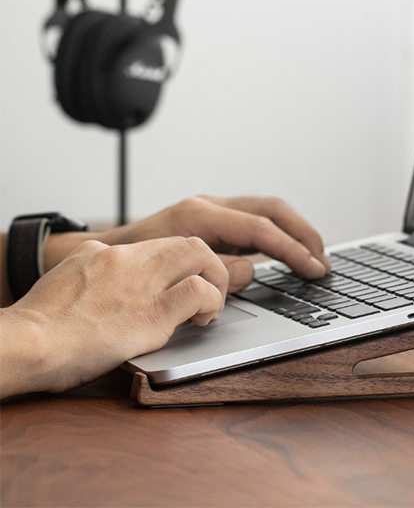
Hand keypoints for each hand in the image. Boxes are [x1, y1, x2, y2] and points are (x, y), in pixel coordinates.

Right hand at [0, 235, 226, 395]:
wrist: (24, 345)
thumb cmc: (38, 324)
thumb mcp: (65, 276)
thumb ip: (91, 268)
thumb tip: (104, 271)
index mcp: (107, 252)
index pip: (160, 243)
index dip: (181, 262)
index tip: (187, 277)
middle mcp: (128, 259)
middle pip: (187, 241)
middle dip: (208, 264)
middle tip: (209, 289)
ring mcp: (141, 284)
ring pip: (201, 254)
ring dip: (215, 279)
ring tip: (211, 305)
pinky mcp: (151, 314)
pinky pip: (198, 292)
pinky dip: (210, 301)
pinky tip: (203, 318)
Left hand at [45, 195, 328, 290]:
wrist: (106, 252)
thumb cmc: (132, 265)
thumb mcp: (173, 275)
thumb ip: (216, 272)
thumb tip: (253, 269)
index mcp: (200, 216)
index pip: (261, 229)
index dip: (293, 249)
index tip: (314, 268)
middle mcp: (209, 205)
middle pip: (272, 209)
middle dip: (303, 233)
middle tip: (322, 260)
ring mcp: (212, 208)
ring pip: (267, 209)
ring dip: (294, 230)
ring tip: (314, 255)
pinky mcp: (213, 217)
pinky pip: (255, 218)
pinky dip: (277, 232)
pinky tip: (288, 251)